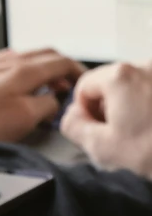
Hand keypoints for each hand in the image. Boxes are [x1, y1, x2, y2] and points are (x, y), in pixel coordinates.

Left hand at [0, 48, 84, 151]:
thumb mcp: (20, 120)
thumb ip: (45, 106)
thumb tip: (54, 102)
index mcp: (21, 68)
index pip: (62, 61)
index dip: (78, 73)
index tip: (84, 85)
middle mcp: (4, 61)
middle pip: (44, 56)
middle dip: (61, 71)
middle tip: (68, 90)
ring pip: (25, 62)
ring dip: (41, 74)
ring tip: (44, 95)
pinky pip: (6, 71)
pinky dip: (21, 79)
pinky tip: (14, 97)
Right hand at [60, 62, 151, 177]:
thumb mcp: (102, 148)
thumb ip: (74, 127)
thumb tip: (72, 117)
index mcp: (120, 76)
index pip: (85, 86)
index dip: (84, 111)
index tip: (96, 131)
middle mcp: (145, 67)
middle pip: (112, 83)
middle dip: (110, 108)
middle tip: (120, 137)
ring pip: (136, 87)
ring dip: (133, 108)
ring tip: (144, 134)